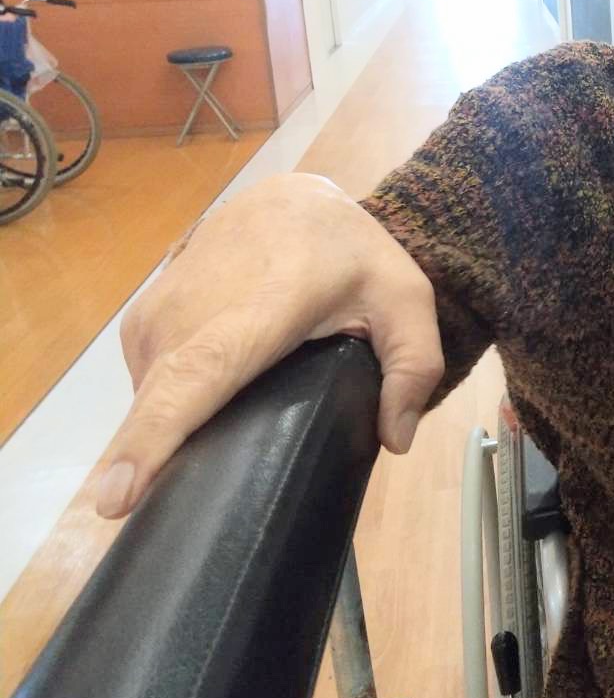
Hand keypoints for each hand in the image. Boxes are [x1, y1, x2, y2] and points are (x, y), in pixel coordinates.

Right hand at [96, 173, 443, 518]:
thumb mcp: (405, 300)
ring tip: (225, 441)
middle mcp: (190, 312)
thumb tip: (396, 441)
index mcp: (256, 312)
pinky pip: (145, 381)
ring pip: (150, 398)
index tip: (116, 497)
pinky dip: (167, 406)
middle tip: (206, 500)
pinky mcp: (140, 316)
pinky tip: (204, 413)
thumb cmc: (352, 254)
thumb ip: (414, 367)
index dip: (151, 438)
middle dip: (161, 466)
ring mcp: (157, 311)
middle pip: (159, 406)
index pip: (191, 379)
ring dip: (174, 432)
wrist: (295, 197)